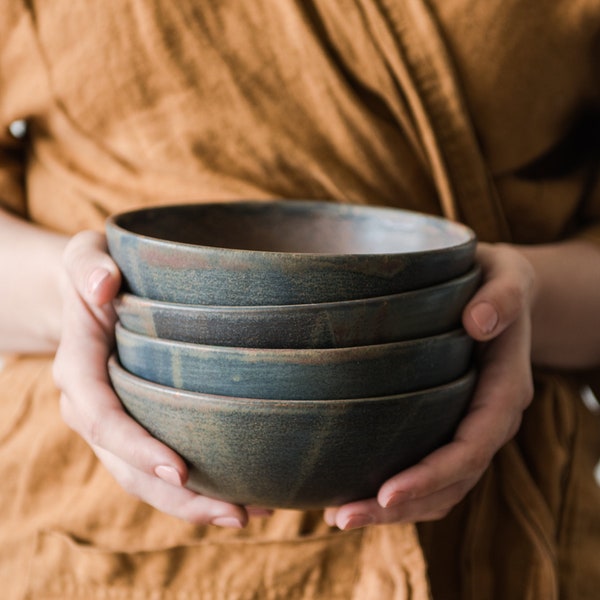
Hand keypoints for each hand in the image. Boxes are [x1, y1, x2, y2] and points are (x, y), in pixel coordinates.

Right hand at [52, 230, 254, 527]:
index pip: (102, 418)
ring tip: (248, 514)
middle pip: (126, 467)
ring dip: (192, 504)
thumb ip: (87, 265)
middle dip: (176, 497)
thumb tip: (104, 285)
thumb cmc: (95, 271)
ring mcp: (115, 422)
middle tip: (235, 513)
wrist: (92, 293)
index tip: (178, 470)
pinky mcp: (137, 425)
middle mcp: (91, 406)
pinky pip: (158, 465)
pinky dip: (194, 486)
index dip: (135, 448)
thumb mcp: (85, 254)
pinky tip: (240, 493)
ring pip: (144, 480)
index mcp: (79, 369)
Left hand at [323, 243, 535, 529]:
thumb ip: (500, 296)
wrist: (500, 294)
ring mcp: (469, 427)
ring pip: (441, 488)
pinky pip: (430, 470)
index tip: (386, 493)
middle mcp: (489, 419)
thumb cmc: (497, 282)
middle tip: (342, 517)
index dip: (432, 475)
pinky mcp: (449, 424)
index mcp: (505, 390)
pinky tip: (354, 491)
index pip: (472, 446)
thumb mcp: (506, 275)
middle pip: (452, 482)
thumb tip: (478, 322)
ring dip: (395, 510)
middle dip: (401, 506)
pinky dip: (397, 490)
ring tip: (340, 516)